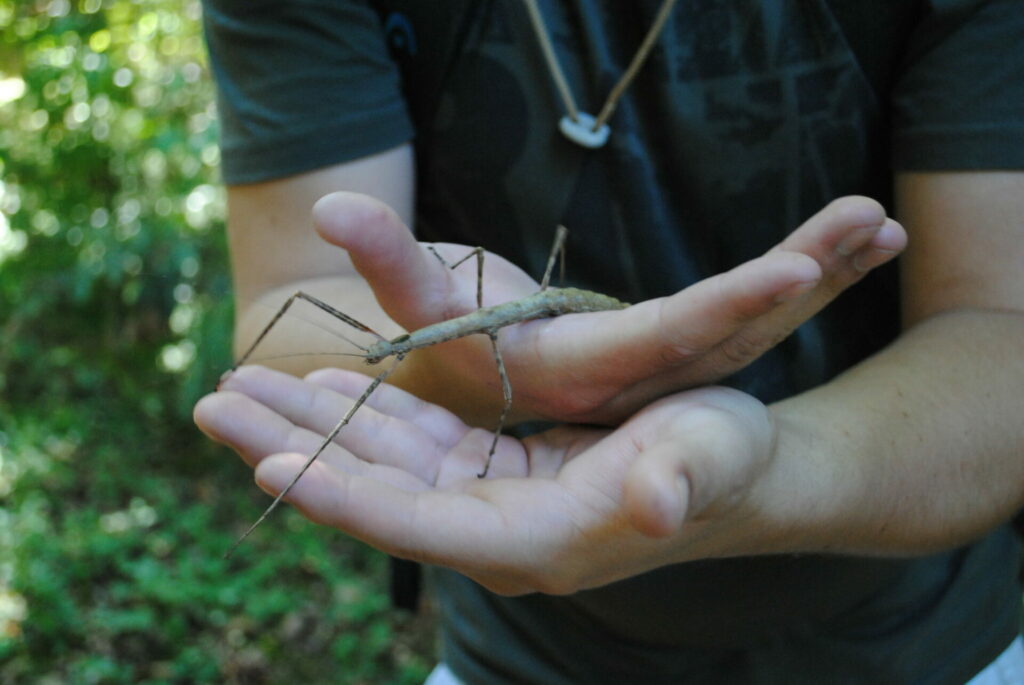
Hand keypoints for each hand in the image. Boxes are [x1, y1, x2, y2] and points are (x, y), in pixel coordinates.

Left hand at [196, 365, 786, 593]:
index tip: (267, 464)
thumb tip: (656, 504)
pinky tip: (322, 386)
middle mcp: (498, 534)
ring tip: (243, 386)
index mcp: (537, 541)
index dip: (344, 497)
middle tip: (215, 402)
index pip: (418, 526)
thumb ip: (677, 483)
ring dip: (312, 428)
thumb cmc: (725, 461)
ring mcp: (490, 503)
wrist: (733, 471)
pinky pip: (411, 449)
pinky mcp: (492, 474)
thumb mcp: (710, 457)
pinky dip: (364, 418)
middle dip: (295, 451)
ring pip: (382, 467)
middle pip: (375, 495)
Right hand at [315, 193, 905, 423]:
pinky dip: (803, 281)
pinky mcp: (672, 351)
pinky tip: (850, 247)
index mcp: (582, 370)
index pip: (668, 338)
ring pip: (753, 326)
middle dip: (806, 277)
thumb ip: (384, 258)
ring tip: (883, 226)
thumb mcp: (412, 304)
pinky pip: (747, 317)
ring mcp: (661, 369)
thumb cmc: (441, 343)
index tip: (801, 266)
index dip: (731, 302)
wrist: (465, 392)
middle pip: (735, 330)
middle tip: (874, 222)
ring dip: (822, 276)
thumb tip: (332, 209)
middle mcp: (635, 380)